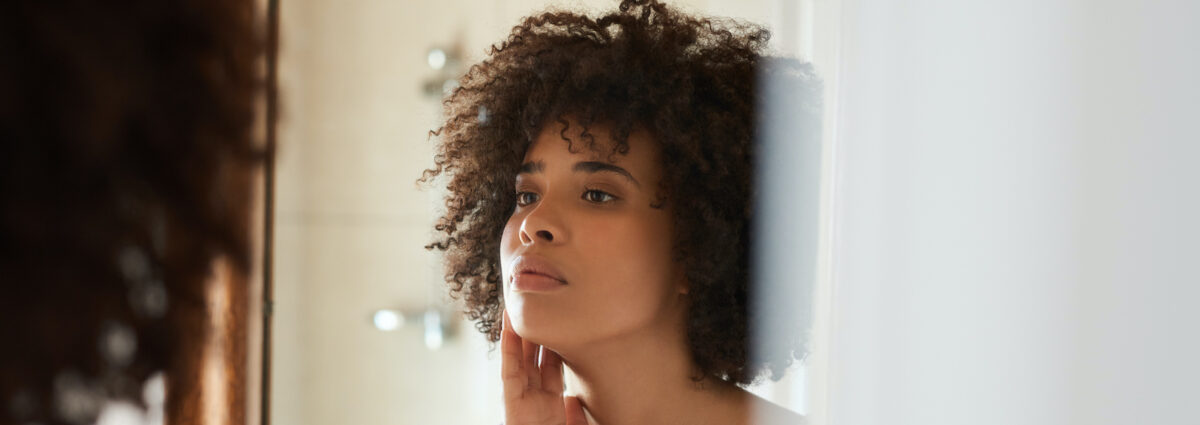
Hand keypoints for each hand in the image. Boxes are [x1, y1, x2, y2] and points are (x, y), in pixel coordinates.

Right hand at [501, 310, 590, 424]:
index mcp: (550, 402)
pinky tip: (509, 327)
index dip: (553, 343)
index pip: (551, 365)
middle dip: (534, 330)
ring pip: (519, 357)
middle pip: (533, 356)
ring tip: (518, 303)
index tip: (557, 320)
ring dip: (517, 330)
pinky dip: (508, 348)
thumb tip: (575, 399)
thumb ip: (575, 416)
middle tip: (536, 303)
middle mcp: (534, 397)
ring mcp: (521, 398)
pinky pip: (509, 371)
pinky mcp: (510, 402)